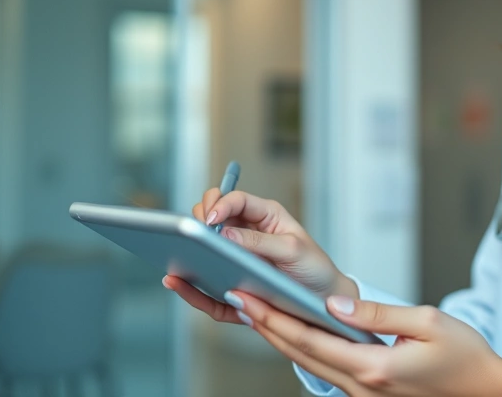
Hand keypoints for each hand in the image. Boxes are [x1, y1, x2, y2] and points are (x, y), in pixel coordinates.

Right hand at [163, 188, 358, 325]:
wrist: (323, 301)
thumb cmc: (314, 268)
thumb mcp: (293, 251)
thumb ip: (260, 242)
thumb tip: (225, 235)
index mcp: (265, 216)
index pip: (236, 199)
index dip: (220, 204)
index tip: (211, 219)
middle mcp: (247, 234)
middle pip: (212, 216)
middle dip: (200, 219)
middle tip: (195, 233)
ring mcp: (236, 260)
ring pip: (204, 248)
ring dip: (189, 249)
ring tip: (177, 254)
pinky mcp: (230, 286)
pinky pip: (204, 285)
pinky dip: (189, 286)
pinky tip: (177, 282)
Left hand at [225, 291, 501, 396]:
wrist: (487, 392)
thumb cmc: (466, 357)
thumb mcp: (427, 321)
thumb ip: (377, 314)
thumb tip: (336, 305)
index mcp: (374, 367)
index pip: (310, 339)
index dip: (274, 317)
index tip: (248, 296)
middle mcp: (363, 387)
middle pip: (301, 355)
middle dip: (266, 325)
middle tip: (238, 298)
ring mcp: (365, 396)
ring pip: (311, 365)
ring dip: (282, 339)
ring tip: (258, 313)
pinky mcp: (371, 396)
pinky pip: (328, 371)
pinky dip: (306, 350)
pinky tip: (297, 334)